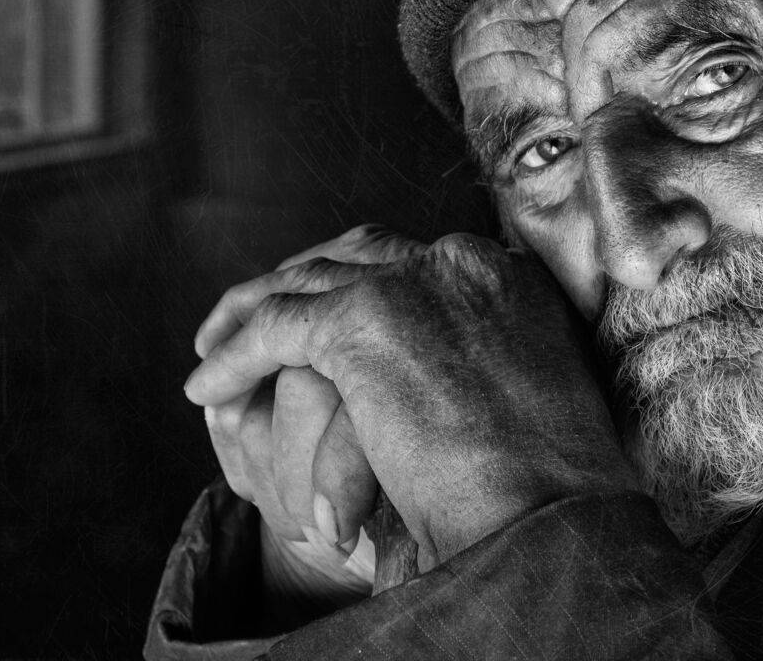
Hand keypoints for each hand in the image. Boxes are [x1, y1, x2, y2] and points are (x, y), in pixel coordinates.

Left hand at [186, 232, 638, 570]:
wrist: (552, 510)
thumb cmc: (555, 487)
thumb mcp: (531, 397)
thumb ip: (487, 364)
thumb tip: (442, 378)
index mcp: (509, 278)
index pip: (418, 261)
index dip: (365, 283)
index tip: (334, 312)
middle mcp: (462, 263)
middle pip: (358, 252)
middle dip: (303, 279)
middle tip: (260, 315)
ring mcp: (411, 283)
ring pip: (306, 280)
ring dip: (252, 313)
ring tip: (216, 349)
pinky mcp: (362, 319)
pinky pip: (275, 326)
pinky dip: (235, 356)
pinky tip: (207, 387)